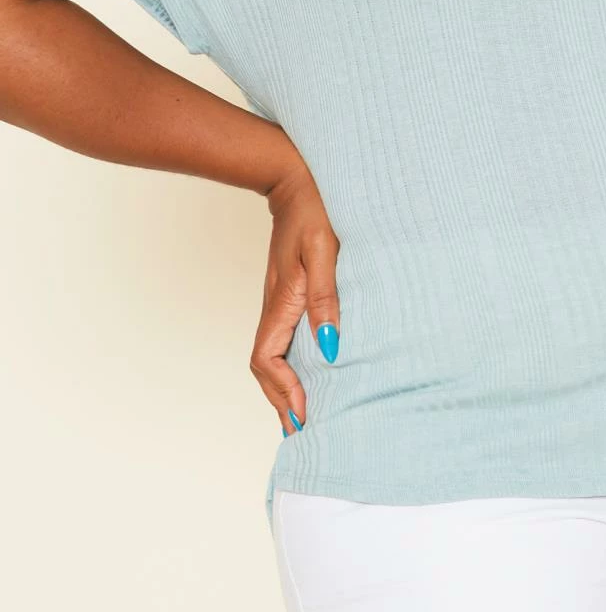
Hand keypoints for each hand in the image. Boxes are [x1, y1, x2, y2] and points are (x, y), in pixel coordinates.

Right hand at [250, 155, 340, 437]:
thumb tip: (332, 347)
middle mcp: (274, 307)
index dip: (283, 390)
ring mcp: (279, 301)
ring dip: (285, 386)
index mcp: (280, 302)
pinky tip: (310, 370)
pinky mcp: (288, 293)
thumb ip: (326, 298)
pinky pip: (284, 339)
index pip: (268, 360)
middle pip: (266, 367)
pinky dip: (291, 364)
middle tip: (303, 432)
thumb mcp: (324, 252)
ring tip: (305, 414)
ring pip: (274, 355)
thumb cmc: (314, 210)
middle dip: (282, 400)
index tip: (304, 413)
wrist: (296, 178)